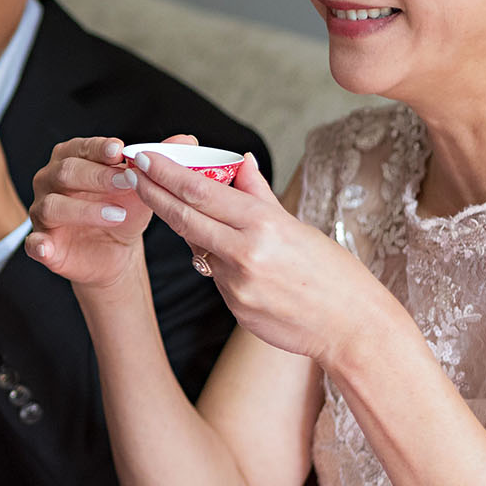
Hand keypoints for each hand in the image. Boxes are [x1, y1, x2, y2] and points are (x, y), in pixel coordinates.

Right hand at [24, 135, 163, 291]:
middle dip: (97, 176)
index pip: (81, 147)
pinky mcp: (42, 244)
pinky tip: (48, 247)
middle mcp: (50, 181)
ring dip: (83, 210)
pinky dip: (39, 244)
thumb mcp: (145, 186)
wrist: (116, 253)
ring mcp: (42, 212)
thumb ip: (161, 162)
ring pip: (51, 205)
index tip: (120, 150)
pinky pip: (33, 243)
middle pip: (65, 172)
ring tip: (116, 215)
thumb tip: (187, 140)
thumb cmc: (124, 210)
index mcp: (71, 159)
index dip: (99, 148)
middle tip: (127, 182)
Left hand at [131, 148, 379, 364]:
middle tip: (133, 174)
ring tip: (179, 208)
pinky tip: (232, 257)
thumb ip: (259, 195)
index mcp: (263, 224)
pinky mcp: (234, 309)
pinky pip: (215, 276)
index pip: (199, 190)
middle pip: (183, 216)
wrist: (353, 328)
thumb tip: (241, 161)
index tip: (146, 158)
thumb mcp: (298, 226)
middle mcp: (245, 252)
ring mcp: (236, 284)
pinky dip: (216, 261)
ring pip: (197, 247)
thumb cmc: (334, 273)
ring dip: (186, 227)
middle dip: (153, 193)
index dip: (167, 172)